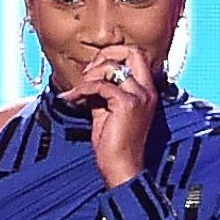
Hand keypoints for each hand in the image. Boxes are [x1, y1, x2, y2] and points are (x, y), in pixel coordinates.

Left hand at [58, 44, 157, 187]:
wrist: (121, 168)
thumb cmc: (113, 145)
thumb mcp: (107, 111)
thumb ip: (102, 92)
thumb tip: (86, 78)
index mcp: (146, 91)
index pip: (136, 56)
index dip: (112, 56)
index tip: (92, 72)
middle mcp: (147, 90)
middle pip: (132, 51)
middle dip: (105, 54)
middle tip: (86, 72)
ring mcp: (139, 96)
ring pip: (111, 66)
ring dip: (88, 76)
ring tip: (77, 91)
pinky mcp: (127, 104)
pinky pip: (100, 85)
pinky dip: (83, 90)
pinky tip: (72, 99)